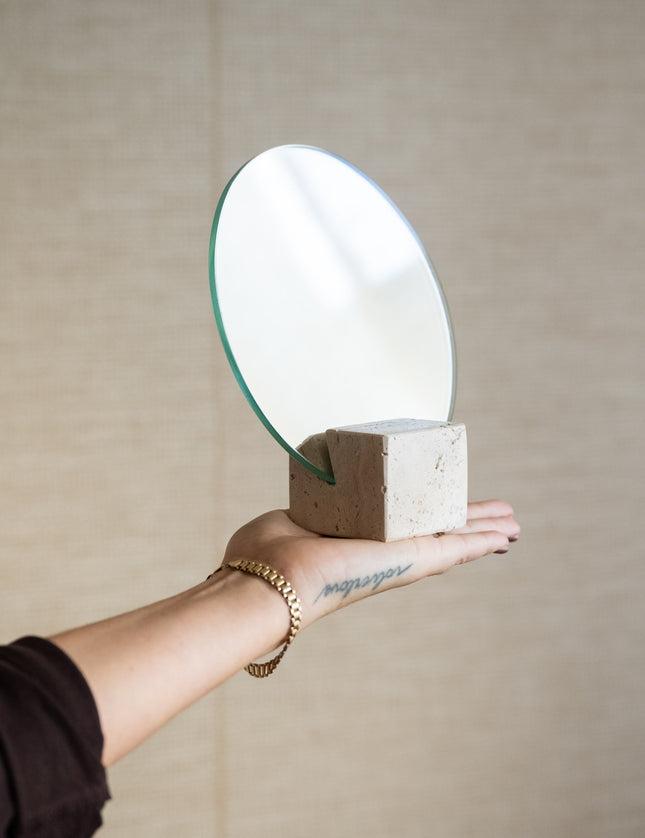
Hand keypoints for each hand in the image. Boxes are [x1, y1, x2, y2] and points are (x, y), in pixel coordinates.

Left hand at [223, 500, 519, 628]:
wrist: (266, 581)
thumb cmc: (266, 554)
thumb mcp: (295, 512)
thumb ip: (309, 501)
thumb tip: (307, 487)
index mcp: (359, 538)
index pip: (404, 524)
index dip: (430, 514)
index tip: (451, 506)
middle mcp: (383, 551)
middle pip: (438, 533)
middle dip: (470, 525)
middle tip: (502, 518)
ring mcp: (397, 558)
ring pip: (453, 543)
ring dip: (485, 532)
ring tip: (514, 526)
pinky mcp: (405, 562)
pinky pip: (452, 551)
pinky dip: (480, 543)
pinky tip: (504, 537)